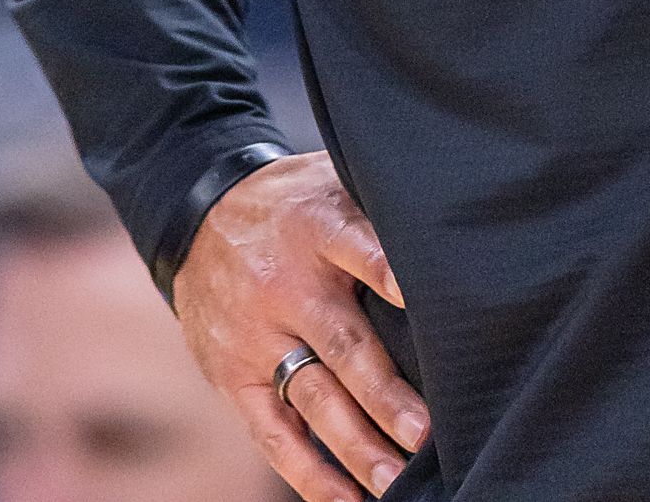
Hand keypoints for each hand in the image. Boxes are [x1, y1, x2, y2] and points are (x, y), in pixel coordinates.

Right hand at [175, 151, 431, 501]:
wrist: (195, 218)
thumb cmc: (293, 206)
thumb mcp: (330, 180)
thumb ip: (378, 209)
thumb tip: (453, 234)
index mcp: (315, 226)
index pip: (354, 245)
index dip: (385, 270)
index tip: (416, 294)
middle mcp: (285, 286)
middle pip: (340, 345)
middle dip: (383, 394)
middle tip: (425, 433)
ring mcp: (255, 336)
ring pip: (311, 397)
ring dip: (356, 444)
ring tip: (395, 480)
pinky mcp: (232, 375)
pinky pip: (271, 431)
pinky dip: (307, 470)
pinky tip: (346, 497)